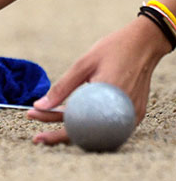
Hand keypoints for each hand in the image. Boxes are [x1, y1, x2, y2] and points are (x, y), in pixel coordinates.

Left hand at [27, 16, 171, 144]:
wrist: (145, 43)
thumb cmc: (113, 50)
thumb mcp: (82, 65)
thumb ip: (61, 88)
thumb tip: (39, 106)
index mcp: (108, 99)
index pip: (78, 127)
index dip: (54, 133)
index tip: (36, 133)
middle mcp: (122, 112)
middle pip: (87, 134)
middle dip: (59, 135)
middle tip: (38, 137)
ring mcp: (130, 115)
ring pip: (97, 132)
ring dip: (74, 129)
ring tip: (51, 123)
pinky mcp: (133, 113)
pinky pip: (108, 125)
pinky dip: (90, 124)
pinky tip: (72, 118)